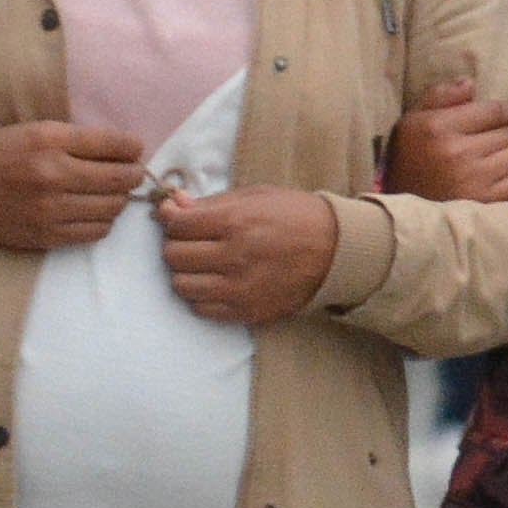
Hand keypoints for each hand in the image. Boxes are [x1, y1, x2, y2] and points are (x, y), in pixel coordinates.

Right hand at [0, 121, 147, 249]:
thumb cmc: (5, 153)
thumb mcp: (39, 131)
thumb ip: (80, 139)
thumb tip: (128, 150)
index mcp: (50, 140)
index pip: (113, 144)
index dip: (132, 147)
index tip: (135, 149)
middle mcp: (53, 174)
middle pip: (120, 179)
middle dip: (133, 174)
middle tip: (131, 173)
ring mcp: (51, 209)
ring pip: (113, 207)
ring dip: (119, 199)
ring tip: (110, 192)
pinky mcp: (48, 235)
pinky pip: (96, 231)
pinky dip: (103, 221)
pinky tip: (94, 210)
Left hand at [159, 185, 338, 324]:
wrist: (336, 251)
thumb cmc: (295, 216)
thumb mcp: (255, 196)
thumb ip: (211, 202)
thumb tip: (173, 203)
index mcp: (235, 221)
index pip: (176, 224)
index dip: (171, 218)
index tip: (178, 218)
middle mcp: (233, 256)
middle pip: (173, 256)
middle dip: (177, 245)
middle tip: (192, 241)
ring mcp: (239, 288)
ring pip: (181, 285)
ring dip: (186, 273)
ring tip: (202, 265)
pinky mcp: (246, 311)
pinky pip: (201, 309)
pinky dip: (202, 296)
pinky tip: (216, 283)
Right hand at [388, 78, 507, 202]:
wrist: (399, 206)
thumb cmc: (407, 158)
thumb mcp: (413, 119)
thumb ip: (440, 96)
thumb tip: (471, 83)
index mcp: (440, 126)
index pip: (489, 111)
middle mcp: (459, 150)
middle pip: (506, 133)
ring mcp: (474, 177)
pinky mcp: (485, 200)